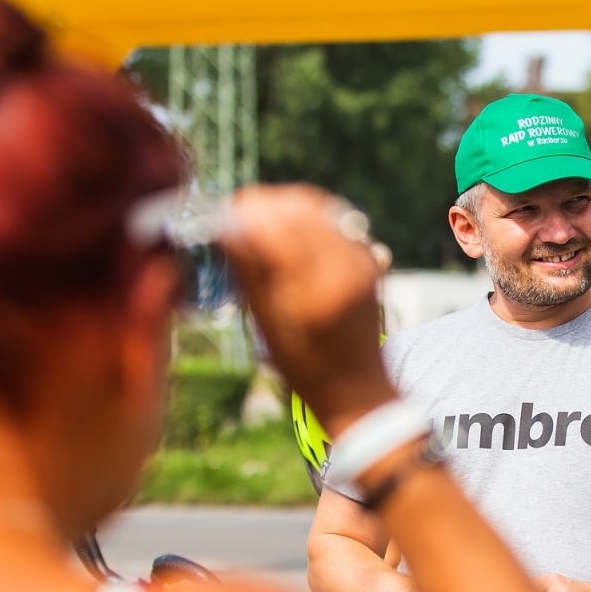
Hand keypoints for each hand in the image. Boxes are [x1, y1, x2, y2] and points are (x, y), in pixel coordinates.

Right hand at [223, 185, 393, 436]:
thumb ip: (249, 270)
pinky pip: (334, 218)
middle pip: (298, 207)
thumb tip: (226, 227)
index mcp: (316, 286)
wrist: (358, 387)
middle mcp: (345, 265)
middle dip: (263, 204)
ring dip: (285, 206)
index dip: (244, 213)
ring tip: (259, 222)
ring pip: (317, 207)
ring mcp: (362, 259)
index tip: (221, 216)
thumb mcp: (267, 323)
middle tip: (236, 217)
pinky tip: (288, 230)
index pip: (276, 224)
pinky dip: (308, 216)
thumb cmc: (306, 367)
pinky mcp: (369, 257)